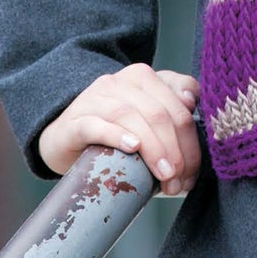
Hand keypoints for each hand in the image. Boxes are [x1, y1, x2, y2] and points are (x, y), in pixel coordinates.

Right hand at [38, 64, 201, 195]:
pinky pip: (97, 125)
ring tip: (164, 175)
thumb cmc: (114, 131)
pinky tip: (132, 148)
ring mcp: (95, 99)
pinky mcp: (74, 121)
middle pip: (158, 112)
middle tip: (180, 179)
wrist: (64, 139)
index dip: (190, 138)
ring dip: (153, 148)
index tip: (192, 170)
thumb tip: (191, 102)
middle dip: (174, 149)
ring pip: (131, 116)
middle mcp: (120, 82)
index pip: (179, 101)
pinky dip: (117, 135)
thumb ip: (172, 107)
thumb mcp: (146, 118)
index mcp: (143, 77)